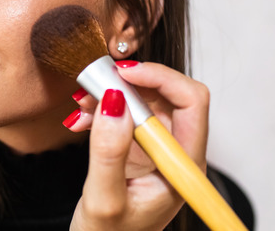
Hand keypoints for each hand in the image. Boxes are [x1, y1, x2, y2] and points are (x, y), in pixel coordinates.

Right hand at [65, 61, 209, 230]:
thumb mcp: (103, 200)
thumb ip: (109, 153)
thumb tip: (113, 101)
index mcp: (183, 166)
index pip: (192, 102)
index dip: (161, 78)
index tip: (123, 73)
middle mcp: (177, 152)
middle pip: (169, 93)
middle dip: (131, 82)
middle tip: (95, 84)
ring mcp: (159, 149)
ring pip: (145, 99)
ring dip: (112, 93)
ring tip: (82, 105)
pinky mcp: (140, 147)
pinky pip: (126, 112)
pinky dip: (104, 108)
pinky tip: (82, 119)